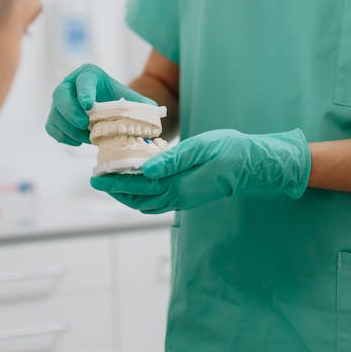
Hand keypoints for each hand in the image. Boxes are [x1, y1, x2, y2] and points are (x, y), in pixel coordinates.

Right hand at [45, 63, 156, 146]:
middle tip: (86, 126)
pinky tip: (80, 141)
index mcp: (89, 75)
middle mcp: (70, 84)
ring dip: (70, 129)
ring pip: (55, 115)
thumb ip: (143, 105)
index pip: (83, 81)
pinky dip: (65, 137)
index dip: (84, 93)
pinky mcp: (55, 116)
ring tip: (89, 137)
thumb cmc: (121, 101)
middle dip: (71, 113)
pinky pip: (52, 128)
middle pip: (60, 96)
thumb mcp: (133, 100)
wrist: (110, 109)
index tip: (89, 106)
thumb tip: (154, 113)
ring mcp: (59, 101)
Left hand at [90, 127, 310, 211]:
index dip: (115, 181)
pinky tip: (137, 182)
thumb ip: (173, 160)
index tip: (96, 175)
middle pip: (138, 198)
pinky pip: (157, 201)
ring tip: (111, 180)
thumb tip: (145, 169)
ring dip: (126, 193)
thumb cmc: (232, 152)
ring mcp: (183, 199)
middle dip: (115, 189)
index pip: (138, 185)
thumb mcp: (203, 148)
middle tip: (96, 177)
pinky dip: (141, 194)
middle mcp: (178, 197)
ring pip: (146, 203)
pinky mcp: (187, 196)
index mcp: (179, 184)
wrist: (254, 166)